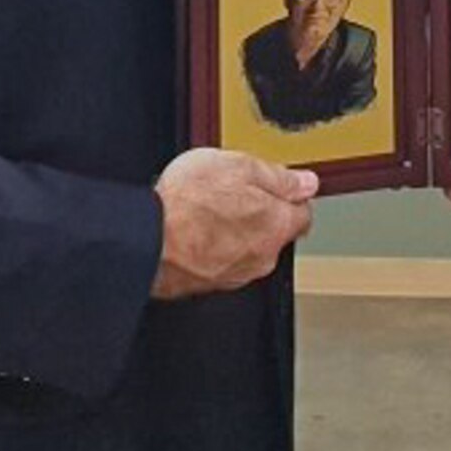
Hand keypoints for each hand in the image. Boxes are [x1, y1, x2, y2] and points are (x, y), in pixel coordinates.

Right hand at [152, 148, 317, 298]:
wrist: (145, 240)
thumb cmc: (187, 203)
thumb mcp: (239, 166)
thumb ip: (279, 176)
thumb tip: (306, 182)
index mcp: (277, 226)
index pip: (303, 213)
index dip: (290, 194)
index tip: (275, 184)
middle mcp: (262, 257)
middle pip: (275, 232)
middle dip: (262, 212)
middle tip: (233, 191)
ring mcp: (235, 275)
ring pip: (248, 247)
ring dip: (236, 231)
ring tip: (207, 207)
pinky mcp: (208, 284)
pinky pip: (221, 260)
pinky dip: (214, 246)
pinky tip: (193, 228)